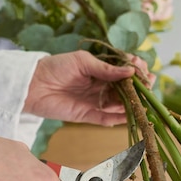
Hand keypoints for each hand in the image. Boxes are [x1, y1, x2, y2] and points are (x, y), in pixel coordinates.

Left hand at [23, 50, 154, 125]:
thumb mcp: (82, 61)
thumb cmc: (55, 67)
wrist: (33, 85)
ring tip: (143, 99)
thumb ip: (106, 68)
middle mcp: (101, 86)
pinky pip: (107, 119)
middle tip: (148, 84)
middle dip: (140, 86)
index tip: (141, 67)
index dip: (136, 69)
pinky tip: (129, 114)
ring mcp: (96, 101)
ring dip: (133, 102)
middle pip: (127, 88)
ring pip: (120, 104)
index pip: (125, 70)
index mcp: (100, 70)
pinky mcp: (88, 115)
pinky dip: (119, 119)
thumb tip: (130, 72)